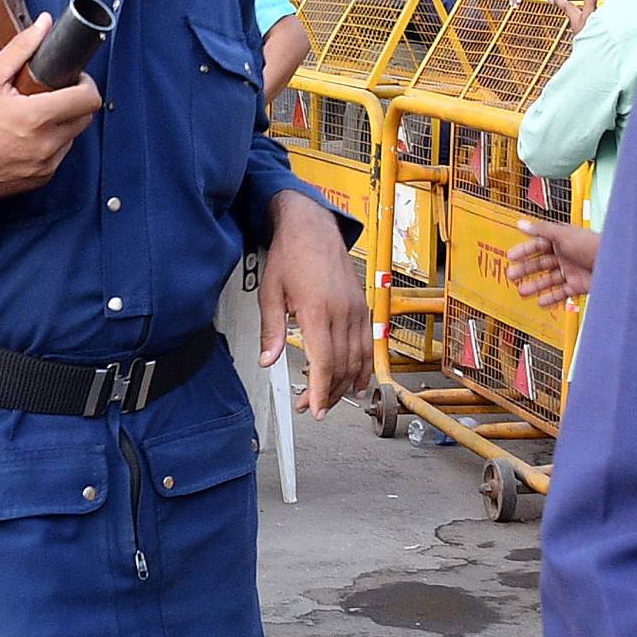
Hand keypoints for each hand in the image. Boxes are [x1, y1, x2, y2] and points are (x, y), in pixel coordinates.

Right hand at [0, 13, 99, 203]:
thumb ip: (20, 48)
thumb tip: (44, 25)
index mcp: (36, 118)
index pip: (89, 99)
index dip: (85, 83)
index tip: (73, 78)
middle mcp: (46, 144)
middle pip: (85, 117)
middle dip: (74, 101)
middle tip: (52, 93)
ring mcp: (45, 165)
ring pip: (73, 136)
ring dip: (62, 123)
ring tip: (35, 115)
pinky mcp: (41, 178)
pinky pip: (59, 155)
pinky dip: (51, 143)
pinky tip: (28, 136)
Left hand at [258, 191, 372, 414]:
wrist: (313, 228)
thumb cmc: (291, 255)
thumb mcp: (270, 293)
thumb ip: (271, 330)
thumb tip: (268, 360)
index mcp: (318, 310)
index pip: (325, 362)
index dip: (322, 390)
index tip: (316, 407)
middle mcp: (343, 311)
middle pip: (343, 366)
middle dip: (329, 392)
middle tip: (312, 407)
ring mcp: (357, 309)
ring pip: (359, 358)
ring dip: (346, 383)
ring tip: (331, 398)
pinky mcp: (363, 307)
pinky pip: (368, 344)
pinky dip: (364, 366)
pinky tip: (357, 380)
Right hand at [506, 216, 599, 306]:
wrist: (615, 264)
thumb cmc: (592, 245)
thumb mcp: (563, 235)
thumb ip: (541, 230)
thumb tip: (521, 223)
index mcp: (562, 240)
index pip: (539, 244)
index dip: (524, 250)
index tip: (511, 256)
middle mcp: (567, 255)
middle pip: (542, 263)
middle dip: (526, 269)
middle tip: (511, 276)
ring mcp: (572, 271)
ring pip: (550, 279)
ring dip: (535, 285)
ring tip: (522, 292)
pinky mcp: (579, 285)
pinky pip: (562, 292)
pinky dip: (551, 298)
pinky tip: (541, 302)